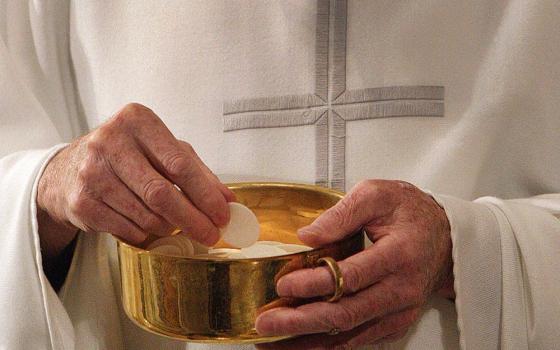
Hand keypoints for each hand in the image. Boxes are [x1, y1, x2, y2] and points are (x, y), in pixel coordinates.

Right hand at [37, 103, 234, 258]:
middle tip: (210, 233)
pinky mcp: (81, 201)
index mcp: (136, 121)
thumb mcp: (161, 150)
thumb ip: (196, 171)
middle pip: (162, 193)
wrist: (69, 168)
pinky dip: (146, 233)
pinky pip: (127, 229)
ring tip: (175, 224)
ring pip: (146, 215)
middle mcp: (110, 142)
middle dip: (193, 219)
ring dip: (169, 226)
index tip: (222, 214)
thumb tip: (228, 200)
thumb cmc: (126, 155)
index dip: (205, 194)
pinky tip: (148, 226)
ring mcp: (92, 172)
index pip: (179, 163)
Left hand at [255, 180, 451, 348]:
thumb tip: (307, 236)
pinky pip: (358, 339)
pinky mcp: (394, 323)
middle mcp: (401, 289)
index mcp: (399, 254)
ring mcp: (399, 311)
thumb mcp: (377, 194)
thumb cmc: (410, 212)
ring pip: (350, 334)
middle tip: (267, 323)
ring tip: (273, 341)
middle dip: (302, 321)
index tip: (284, 284)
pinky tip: (300, 344)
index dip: (315, 284)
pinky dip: (327, 344)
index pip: (351, 276)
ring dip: (309, 340)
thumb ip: (342, 213)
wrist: (444, 237)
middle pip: (347, 313)